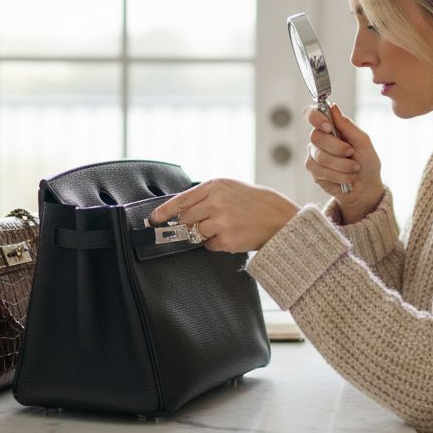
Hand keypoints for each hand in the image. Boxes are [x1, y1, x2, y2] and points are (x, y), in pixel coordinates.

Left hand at [148, 179, 298, 252]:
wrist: (280, 218)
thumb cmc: (256, 203)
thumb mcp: (231, 189)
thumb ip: (207, 196)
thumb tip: (182, 211)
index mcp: (215, 186)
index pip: (181, 200)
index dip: (164, 212)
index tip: (153, 219)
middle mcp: (215, 202)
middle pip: (185, 219)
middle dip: (189, 225)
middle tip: (204, 224)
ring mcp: (220, 221)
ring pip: (196, 233)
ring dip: (205, 234)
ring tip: (225, 227)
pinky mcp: (225, 238)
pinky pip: (209, 245)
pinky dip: (217, 244)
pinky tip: (233, 235)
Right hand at [305, 102, 383, 223]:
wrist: (366, 187)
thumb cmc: (366, 162)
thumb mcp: (363, 141)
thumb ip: (347, 125)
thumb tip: (333, 106)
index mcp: (331, 127)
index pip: (311, 114)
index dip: (315, 117)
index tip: (328, 127)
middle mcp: (319, 139)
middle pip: (316, 137)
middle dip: (338, 148)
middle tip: (351, 154)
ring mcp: (314, 155)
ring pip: (320, 156)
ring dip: (342, 165)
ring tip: (354, 169)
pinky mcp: (314, 171)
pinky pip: (321, 170)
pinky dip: (338, 175)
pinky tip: (346, 178)